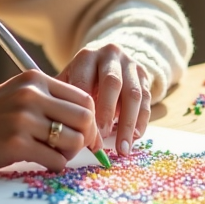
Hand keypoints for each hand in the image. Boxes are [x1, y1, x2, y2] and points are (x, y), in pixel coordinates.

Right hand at [0, 69, 98, 171]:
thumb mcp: (20, 95)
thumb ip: (50, 101)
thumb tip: (90, 122)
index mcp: (35, 80)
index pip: (84, 98)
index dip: (92, 120)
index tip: (88, 134)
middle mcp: (31, 95)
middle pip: (85, 119)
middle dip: (86, 138)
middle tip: (74, 148)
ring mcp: (23, 119)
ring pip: (74, 141)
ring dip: (69, 153)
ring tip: (54, 154)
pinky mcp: (16, 143)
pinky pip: (56, 160)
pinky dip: (55, 166)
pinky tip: (42, 162)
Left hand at [58, 43, 150, 157]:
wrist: (108, 58)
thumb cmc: (83, 77)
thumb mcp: (69, 79)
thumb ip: (64, 99)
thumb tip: (57, 131)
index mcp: (87, 56)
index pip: (85, 82)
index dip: (85, 109)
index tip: (83, 133)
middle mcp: (110, 56)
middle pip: (112, 83)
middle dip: (107, 113)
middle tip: (103, 138)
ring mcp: (130, 64)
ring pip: (133, 93)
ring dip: (128, 123)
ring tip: (122, 148)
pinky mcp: (144, 74)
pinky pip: (147, 99)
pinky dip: (141, 120)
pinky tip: (135, 137)